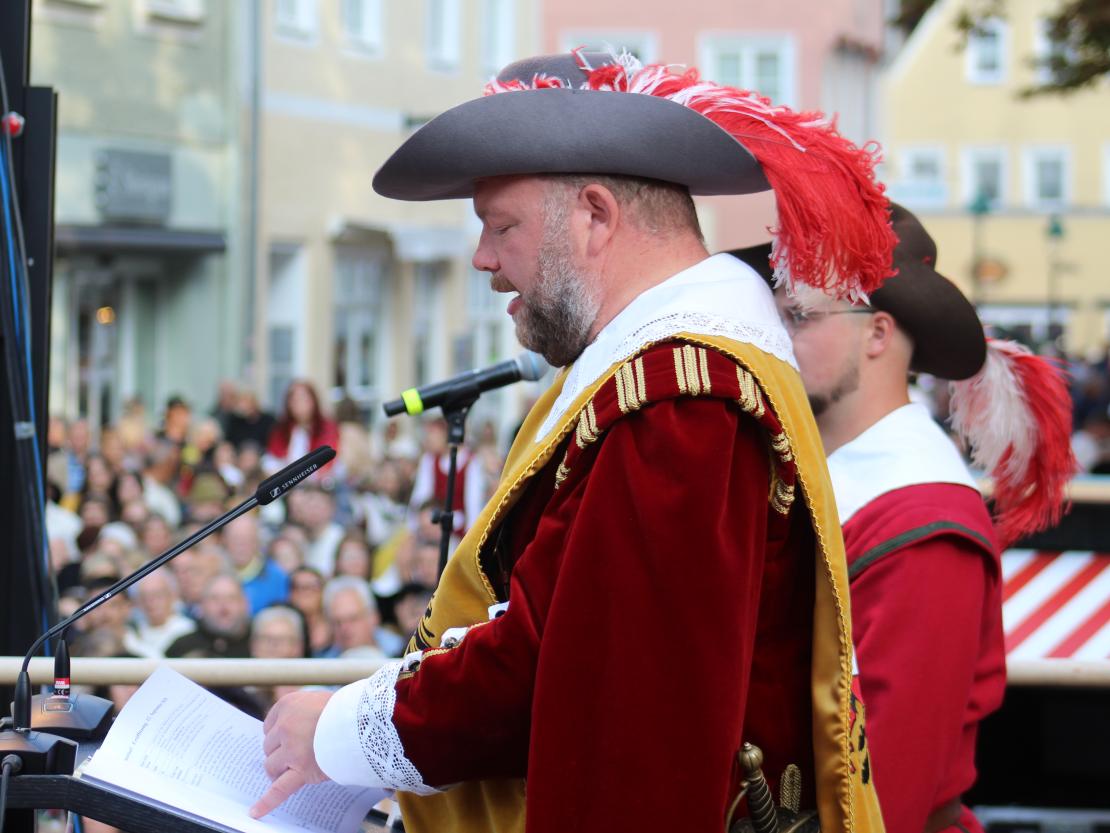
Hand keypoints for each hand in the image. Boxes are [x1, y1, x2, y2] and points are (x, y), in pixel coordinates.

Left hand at [249, 689, 334, 817]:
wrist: (362, 720)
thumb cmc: (345, 710)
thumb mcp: (317, 700)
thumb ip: (301, 712)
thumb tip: (292, 728)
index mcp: (287, 705)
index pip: (269, 725)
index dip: (280, 733)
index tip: (289, 736)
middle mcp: (285, 726)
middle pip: (269, 745)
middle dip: (280, 750)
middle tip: (298, 751)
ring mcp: (291, 750)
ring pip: (271, 765)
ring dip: (278, 769)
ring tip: (292, 770)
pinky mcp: (301, 770)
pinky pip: (279, 790)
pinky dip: (266, 803)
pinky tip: (256, 812)